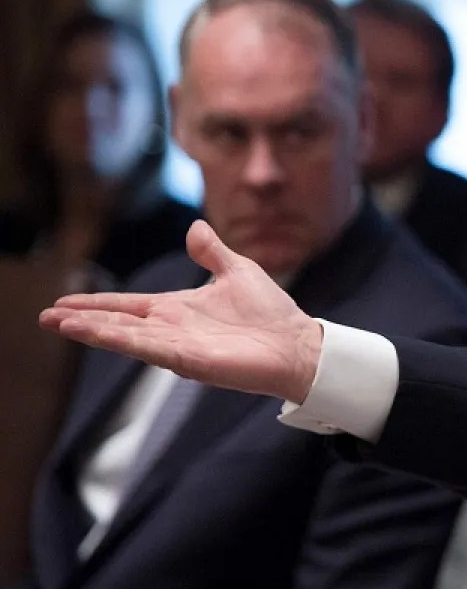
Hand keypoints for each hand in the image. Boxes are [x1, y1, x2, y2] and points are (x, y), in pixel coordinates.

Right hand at [39, 220, 323, 402]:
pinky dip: (121, 340)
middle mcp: (173, 329)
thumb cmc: (273, 313)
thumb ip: (212, 252)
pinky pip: (148, 349)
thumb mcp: (237, 270)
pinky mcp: (190, 360)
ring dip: (93, 330)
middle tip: (46, 317)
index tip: (64, 302)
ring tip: (59, 324)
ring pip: (126, 337)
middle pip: (118, 323)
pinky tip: (96, 334)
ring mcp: (179, 346)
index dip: (97, 304)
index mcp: (179, 309)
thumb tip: (195, 227)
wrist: (299, 344)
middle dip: (83, 320)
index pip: (129, 305)